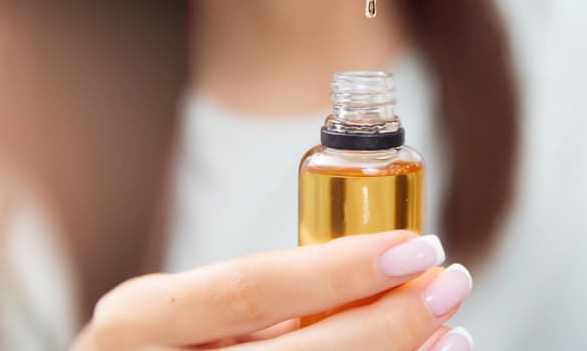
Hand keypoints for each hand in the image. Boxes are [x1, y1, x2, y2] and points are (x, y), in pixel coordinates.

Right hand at [71, 232, 473, 349]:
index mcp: (138, 320)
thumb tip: (385, 272)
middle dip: (385, 322)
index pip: (249, 289)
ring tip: (447, 333)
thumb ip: (269, 298)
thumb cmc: (172, 350)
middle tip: (447, 287)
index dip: (338, 270)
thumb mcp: (190, 312)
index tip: (414, 247)